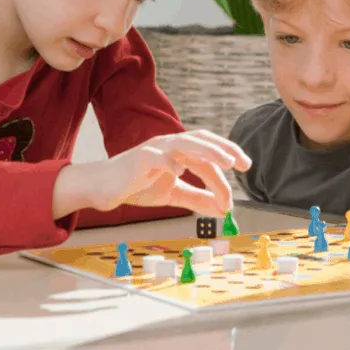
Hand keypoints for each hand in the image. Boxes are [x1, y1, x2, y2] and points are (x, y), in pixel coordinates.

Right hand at [52, 131, 251, 220]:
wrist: (104, 189)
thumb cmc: (138, 185)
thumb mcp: (173, 193)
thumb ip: (197, 198)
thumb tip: (224, 209)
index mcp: (180, 151)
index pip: (208, 152)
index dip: (228, 157)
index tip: (245, 168)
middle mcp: (170, 145)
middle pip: (201, 140)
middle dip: (224, 149)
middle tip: (242, 163)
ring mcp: (154, 149)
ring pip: (184, 143)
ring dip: (207, 151)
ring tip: (225, 162)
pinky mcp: (138, 159)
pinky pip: (155, 156)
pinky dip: (168, 161)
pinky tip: (179, 170)